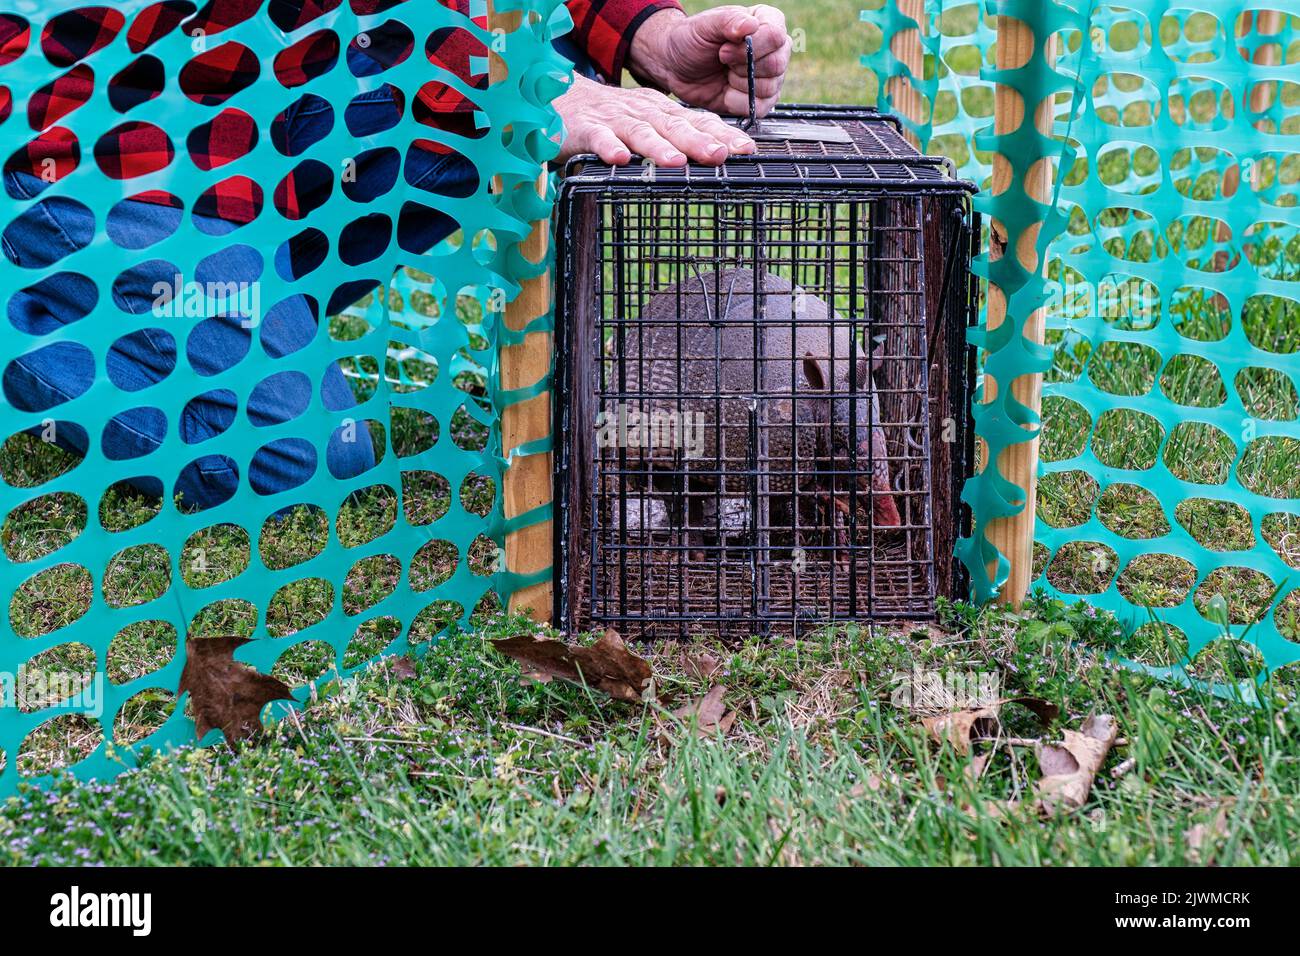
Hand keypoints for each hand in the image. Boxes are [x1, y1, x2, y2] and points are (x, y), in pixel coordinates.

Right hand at [554, 74, 754, 165]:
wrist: (562, 100)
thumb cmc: (612, 119)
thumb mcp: (648, 123)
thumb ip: (676, 136)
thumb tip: (717, 153)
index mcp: (661, 111)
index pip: (697, 121)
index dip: (721, 134)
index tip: (746, 150)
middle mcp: (642, 112)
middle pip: (674, 127)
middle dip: (699, 141)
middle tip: (721, 155)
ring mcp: (614, 120)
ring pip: (640, 132)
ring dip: (659, 147)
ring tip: (677, 162)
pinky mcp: (586, 130)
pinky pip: (599, 139)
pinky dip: (609, 147)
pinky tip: (620, 159)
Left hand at [629, 5, 790, 117]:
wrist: (675, 67)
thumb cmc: (691, 40)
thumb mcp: (705, 25)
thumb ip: (728, 21)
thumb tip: (750, 26)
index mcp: (766, 21)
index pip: (776, 37)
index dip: (751, 47)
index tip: (723, 50)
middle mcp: (773, 49)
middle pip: (776, 65)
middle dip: (742, 67)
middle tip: (722, 61)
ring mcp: (769, 76)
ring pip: (770, 88)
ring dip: (739, 84)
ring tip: (724, 74)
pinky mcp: (760, 100)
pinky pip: (761, 108)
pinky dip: (738, 102)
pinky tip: (726, 91)